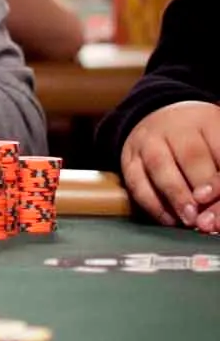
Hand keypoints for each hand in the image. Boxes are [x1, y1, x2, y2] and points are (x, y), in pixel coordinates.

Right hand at [121, 101, 219, 230]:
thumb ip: (219, 176)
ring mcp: (149, 141)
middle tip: (208, 214)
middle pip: (192, 155)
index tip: (218, 198)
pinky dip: (153, 204)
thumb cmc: (199, 142)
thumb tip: (219, 210)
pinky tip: (169, 219)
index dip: (219, 179)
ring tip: (189, 218)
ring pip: (160, 166)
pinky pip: (137, 182)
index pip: (219, 149)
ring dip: (177, 196)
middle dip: (202, 186)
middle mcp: (176, 126)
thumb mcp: (216, 148)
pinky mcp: (129, 159)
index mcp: (206, 120)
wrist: (158, 121)